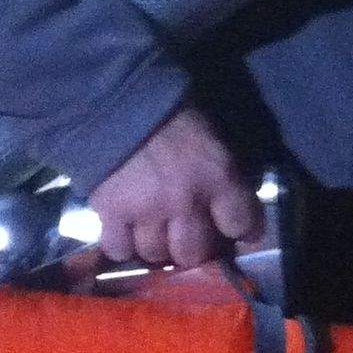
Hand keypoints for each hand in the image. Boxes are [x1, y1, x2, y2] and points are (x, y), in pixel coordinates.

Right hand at [82, 104, 260, 267]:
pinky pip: (119, 249)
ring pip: (156, 254)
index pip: (241, 224)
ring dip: (156, 245)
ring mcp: (146, 211)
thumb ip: (221, 173)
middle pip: (195, 252)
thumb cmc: (171, 111)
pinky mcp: (111, 213)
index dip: (240, 230)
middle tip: (187, 235)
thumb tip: (227, 204)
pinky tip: (124, 231)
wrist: (117, 98)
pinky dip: (122, 244)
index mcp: (218, 176)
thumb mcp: (211, 137)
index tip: (234, 230)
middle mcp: (185, 201)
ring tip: (153, 231)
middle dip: (193, 247)